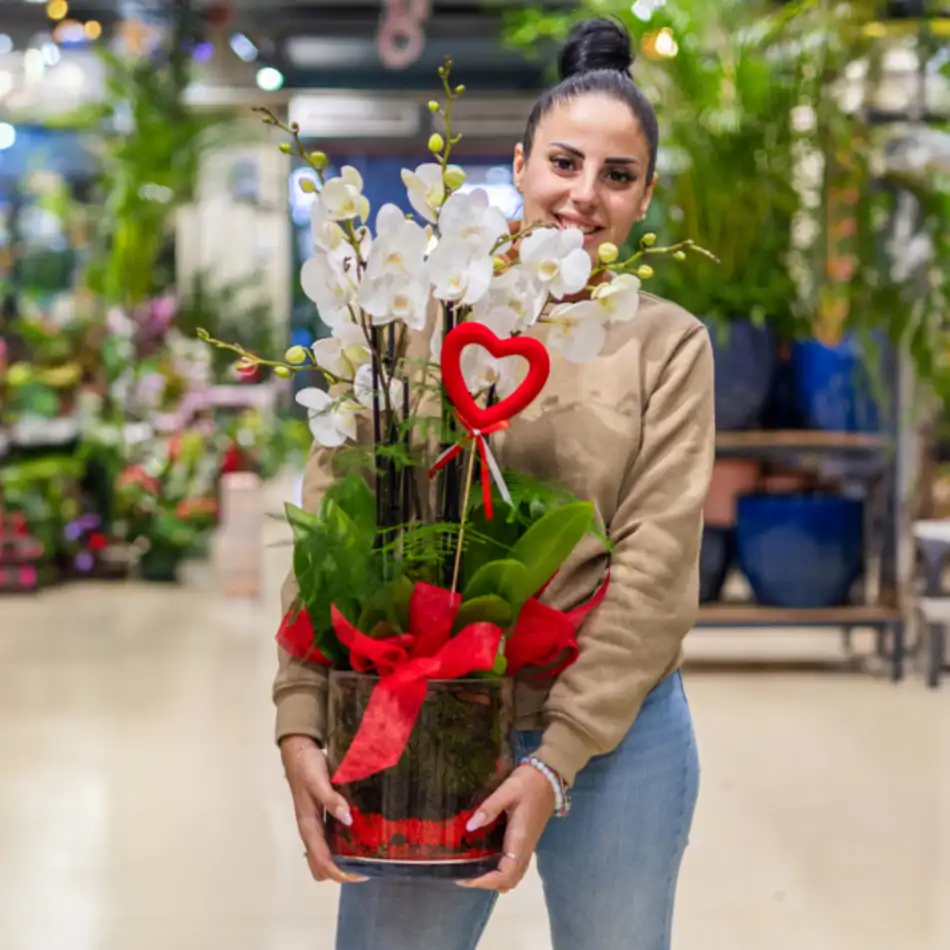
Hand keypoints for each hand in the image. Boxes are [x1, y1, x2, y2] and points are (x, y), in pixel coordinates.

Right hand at [280, 735, 367, 883]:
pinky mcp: (319, 816)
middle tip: (367, 865)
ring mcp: (314, 824)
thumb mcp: (318, 781)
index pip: (322, 862)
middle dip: (341, 871)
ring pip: (325, 854)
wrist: (298, 751)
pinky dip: (341, 845)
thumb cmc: (307, 767)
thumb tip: (348, 819)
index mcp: (308, 826)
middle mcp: (310, 830)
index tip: (362, 874)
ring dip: (341, 860)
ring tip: (366, 853)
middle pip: (321, 865)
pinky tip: (358, 834)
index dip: (340, 873)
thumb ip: (331, 799)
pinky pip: (329, 839)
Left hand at [460, 764, 555, 892]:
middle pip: (509, 880)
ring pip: (513, 875)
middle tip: (464, 874)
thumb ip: (489, 807)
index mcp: (520, 839)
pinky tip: (486, 858)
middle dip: (487, 883)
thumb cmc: (528, 783)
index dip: (486, 881)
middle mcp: (525, 848)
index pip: (506, 873)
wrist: (549, 777)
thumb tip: (470, 826)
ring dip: (494, 880)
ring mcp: (527, 846)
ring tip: (472, 869)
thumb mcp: (507, 790)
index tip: (465, 877)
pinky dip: (501, 871)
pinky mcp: (527, 841)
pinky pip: (515, 865)